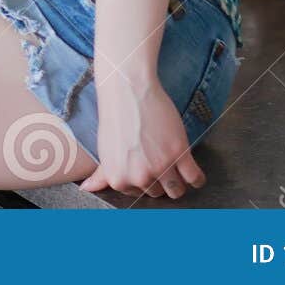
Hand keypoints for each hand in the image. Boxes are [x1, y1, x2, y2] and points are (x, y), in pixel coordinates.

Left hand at [79, 68, 204, 200]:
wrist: (128, 91)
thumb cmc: (116, 117)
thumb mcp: (104, 150)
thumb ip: (101, 174)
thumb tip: (87, 189)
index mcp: (119, 180)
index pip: (140, 194)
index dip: (146, 180)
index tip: (147, 166)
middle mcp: (139, 177)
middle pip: (159, 192)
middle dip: (161, 179)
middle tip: (160, 160)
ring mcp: (160, 166)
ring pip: (176, 190)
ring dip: (179, 181)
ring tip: (177, 166)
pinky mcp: (179, 153)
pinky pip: (194, 178)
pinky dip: (197, 179)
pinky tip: (193, 171)